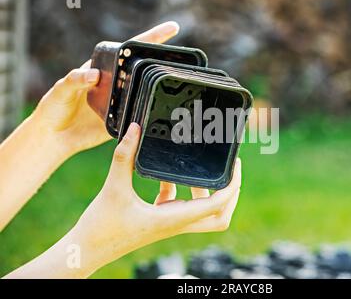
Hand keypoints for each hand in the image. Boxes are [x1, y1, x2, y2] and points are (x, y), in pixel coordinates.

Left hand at [31, 21, 179, 156]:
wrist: (54, 138)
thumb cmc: (53, 109)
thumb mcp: (61, 90)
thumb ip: (75, 80)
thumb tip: (94, 75)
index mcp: (102, 70)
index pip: (129, 50)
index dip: (150, 39)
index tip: (170, 30)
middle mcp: (115, 83)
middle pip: (142, 68)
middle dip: (163, 58)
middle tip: (183, 54)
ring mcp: (121, 102)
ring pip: (145, 91)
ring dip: (160, 86)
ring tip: (181, 78)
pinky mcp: (123, 121)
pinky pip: (140, 114)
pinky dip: (152, 111)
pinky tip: (166, 108)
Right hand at [70, 123, 240, 274]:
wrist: (86, 251)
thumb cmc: (100, 228)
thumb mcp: (113, 187)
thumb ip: (124, 156)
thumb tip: (134, 128)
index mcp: (174, 219)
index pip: (217, 205)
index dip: (232, 186)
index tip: (235, 165)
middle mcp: (176, 223)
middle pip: (219, 216)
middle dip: (229, 194)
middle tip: (229, 170)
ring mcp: (169, 223)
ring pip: (202, 212)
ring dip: (207, 192)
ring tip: (201, 169)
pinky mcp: (158, 220)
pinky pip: (178, 205)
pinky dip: (181, 190)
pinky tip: (165, 174)